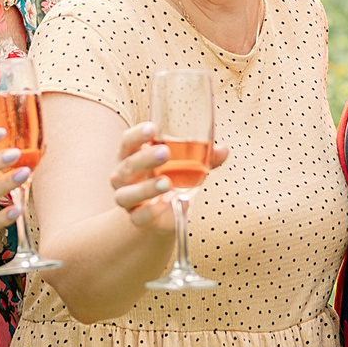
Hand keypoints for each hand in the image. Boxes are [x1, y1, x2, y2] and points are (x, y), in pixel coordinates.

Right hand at [109, 121, 231, 233]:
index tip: (152, 128)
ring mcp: (127, 199)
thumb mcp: (183, 166)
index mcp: (132, 156)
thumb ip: (202, 158)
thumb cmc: (168, 180)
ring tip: (166, 183)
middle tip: (165, 152)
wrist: (159, 215)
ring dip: (146, 188)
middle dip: (145, 158)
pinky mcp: (136, 218)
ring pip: (127, 194)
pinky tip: (167, 204)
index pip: (128, 142)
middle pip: (128, 165)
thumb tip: (223, 150)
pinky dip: (152, 212)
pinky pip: (139, 216)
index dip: (137, 135)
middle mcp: (124, 177)